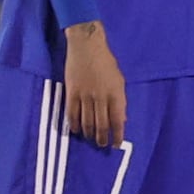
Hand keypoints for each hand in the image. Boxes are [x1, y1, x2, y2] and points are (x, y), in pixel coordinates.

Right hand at [60, 19, 127, 147]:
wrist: (86, 47)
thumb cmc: (106, 62)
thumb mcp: (119, 80)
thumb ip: (120, 100)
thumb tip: (121, 119)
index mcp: (116, 94)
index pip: (117, 121)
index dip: (117, 135)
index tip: (116, 144)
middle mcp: (101, 97)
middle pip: (101, 124)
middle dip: (102, 138)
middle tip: (102, 146)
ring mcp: (85, 96)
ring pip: (87, 121)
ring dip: (89, 134)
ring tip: (91, 140)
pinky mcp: (71, 93)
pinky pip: (72, 113)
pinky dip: (74, 124)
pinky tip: (76, 130)